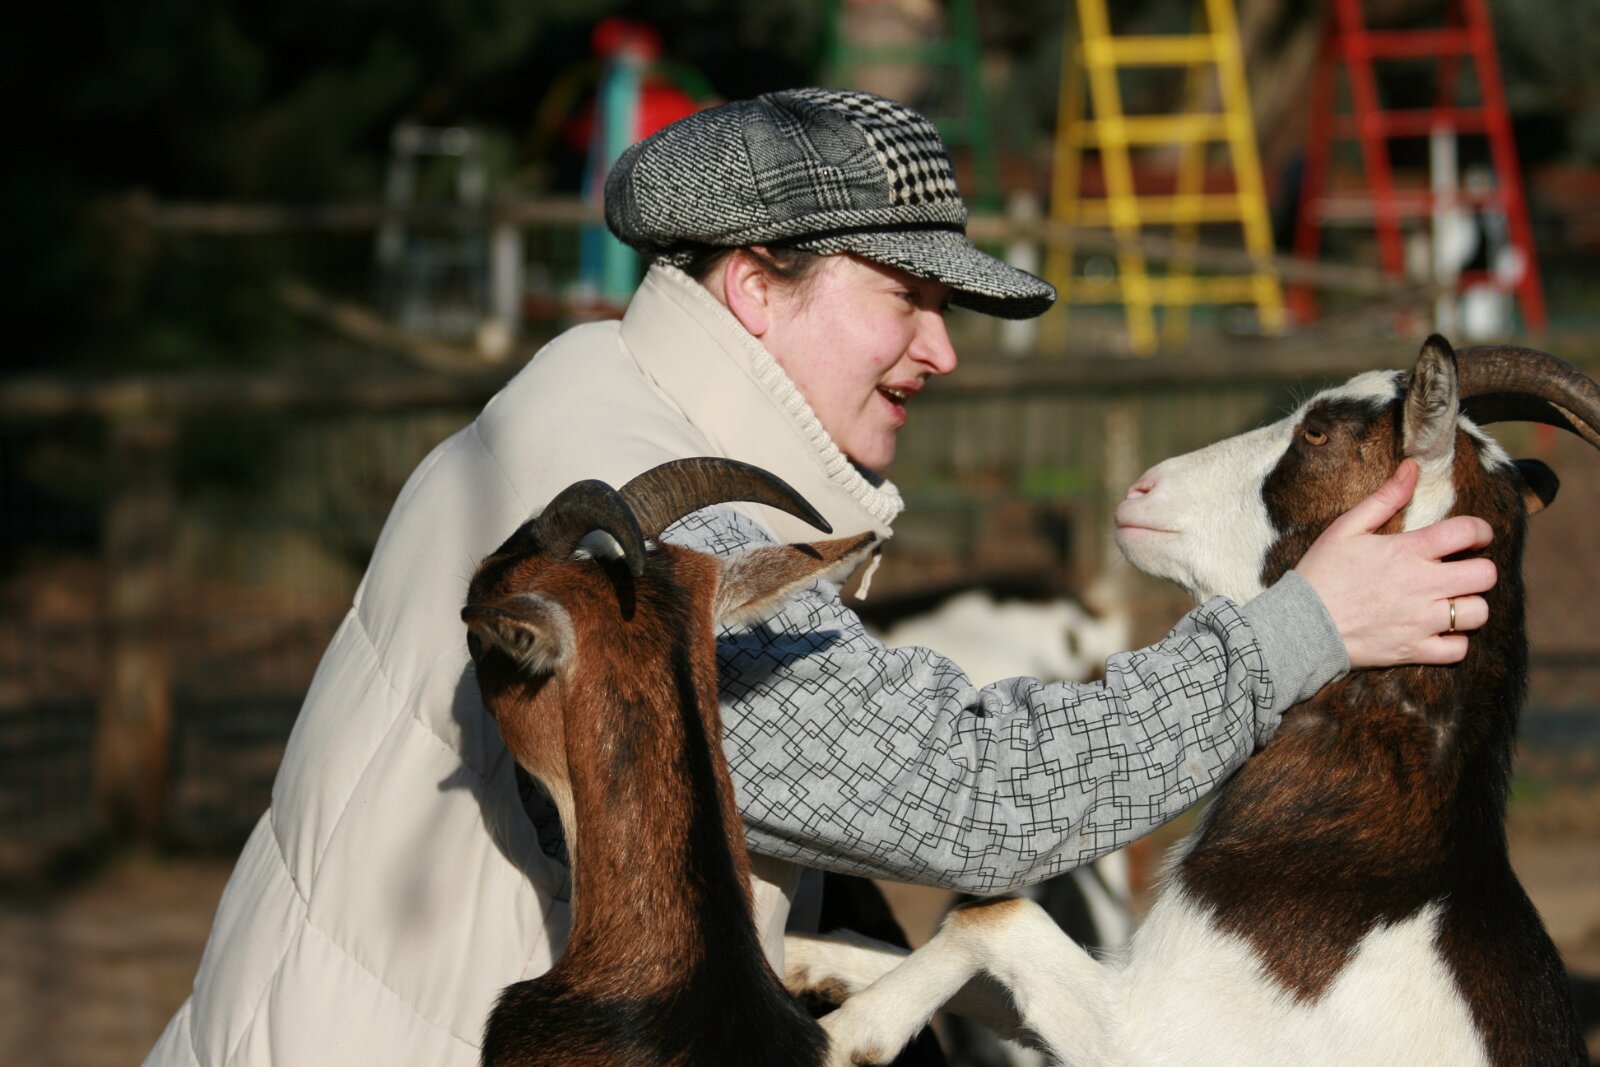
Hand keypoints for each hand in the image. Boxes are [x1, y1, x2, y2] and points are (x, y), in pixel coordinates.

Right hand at [1296, 459, 1496, 668]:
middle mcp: (1423, 585)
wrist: (1300, 625)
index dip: (1481, 530)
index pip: (1467, 532)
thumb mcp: (1346, 528)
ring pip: (1477, 613)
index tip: (1475, 536)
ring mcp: (1422, 621)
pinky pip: (1458, 650)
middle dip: (1479, 569)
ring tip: (1450, 601)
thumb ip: (1385, 498)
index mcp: (1408, 551)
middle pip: (1485, 575)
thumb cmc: (1321, 572)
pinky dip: (1454, 641)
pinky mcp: (1415, 650)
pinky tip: (1438, 630)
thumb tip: (1412, 467)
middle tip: (1462, 570)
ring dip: (1469, 605)